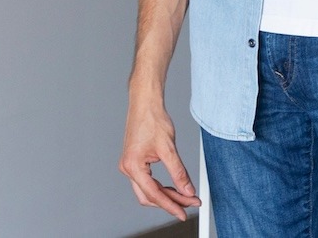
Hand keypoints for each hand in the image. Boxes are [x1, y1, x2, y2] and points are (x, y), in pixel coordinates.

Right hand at [119, 99, 199, 220]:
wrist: (145, 103)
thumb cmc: (152, 119)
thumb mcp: (169, 149)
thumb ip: (179, 173)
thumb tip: (187, 190)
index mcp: (133, 166)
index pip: (154, 194)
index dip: (171, 205)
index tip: (184, 212)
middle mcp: (128, 167)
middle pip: (149, 196)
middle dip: (170, 201)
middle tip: (189, 202)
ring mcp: (130, 165)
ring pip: (148, 190)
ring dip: (166, 194)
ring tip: (185, 195)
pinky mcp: (134, 162)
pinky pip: (146, 181)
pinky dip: (160, 186)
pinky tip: (173, 186)